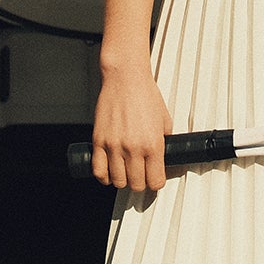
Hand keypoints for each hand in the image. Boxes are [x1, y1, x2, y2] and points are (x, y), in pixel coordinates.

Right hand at [90, 63, 172, 193]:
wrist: (125, 78)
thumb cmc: (145, 94)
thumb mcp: (164, 120)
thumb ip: (164, 142)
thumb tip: (164, 158)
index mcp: (153, 144)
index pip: (155, 181)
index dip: (156, 182)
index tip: (154, 178)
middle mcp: (133, 148)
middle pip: (136, 184)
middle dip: (140, 183)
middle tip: (140, 174)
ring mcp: (114, 145)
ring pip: (117, 181)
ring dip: (123, 180)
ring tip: (125, 172)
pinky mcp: (99, 141)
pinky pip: (98, 170)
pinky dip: (104, 176)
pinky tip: (109, 171)